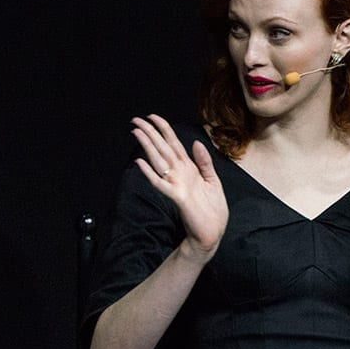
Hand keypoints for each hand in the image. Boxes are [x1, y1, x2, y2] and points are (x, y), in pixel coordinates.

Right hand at [130, 115, 228, 257]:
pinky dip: (150, 174)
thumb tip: (196, 142)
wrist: (212, 232)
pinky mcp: (177, 197)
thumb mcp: (213, 181)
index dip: (163, 129)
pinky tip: (141, 163)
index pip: (173, 143)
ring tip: (136, 133)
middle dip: (150, 133)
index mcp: (188, 168)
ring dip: (147, 146)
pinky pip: (161, 184)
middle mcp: (179, 173)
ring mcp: (176, 184)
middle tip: (136, 120)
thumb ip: (204, 162)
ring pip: (158, 161)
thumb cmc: (212, 210)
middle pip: (162, 148)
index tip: (153, 117)